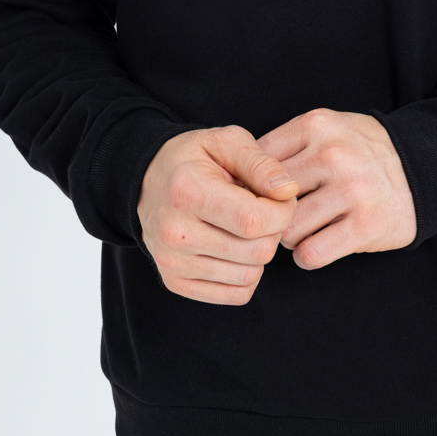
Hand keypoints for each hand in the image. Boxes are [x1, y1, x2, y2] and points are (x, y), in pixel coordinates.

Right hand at [137, 126, 299, 304]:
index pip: (254, 220)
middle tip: (263, 210)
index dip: (283, 211)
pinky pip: (236, 294)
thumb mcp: (226, 141)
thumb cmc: (194, 158)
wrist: (148, 180)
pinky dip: (247, 274)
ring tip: (246, 227)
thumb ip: (261, 164)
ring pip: (250, 276)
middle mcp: (175, 232)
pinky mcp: (175, 282)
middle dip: (274, 230)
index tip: (281, 197)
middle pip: (257, 252)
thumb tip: (289, 192)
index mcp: (188, 192)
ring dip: (260, 253)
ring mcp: (172, 262)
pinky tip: (237, 248)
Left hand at [254, 108, 416, 269]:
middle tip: (279, 220)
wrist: (423, 169)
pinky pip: (312, 253)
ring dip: (289, 239)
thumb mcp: (326, 130)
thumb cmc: (360, 152)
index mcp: (317, 126)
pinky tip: (316, 246)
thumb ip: (284, 147)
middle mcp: (334, 154)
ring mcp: (352, 189)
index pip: (256, 162)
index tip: (258, 197)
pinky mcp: (367, 224)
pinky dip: (308, 256)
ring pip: (287, 230)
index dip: (250, 186)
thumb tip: (231, 180)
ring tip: (302, 231)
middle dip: (268, 215)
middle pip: (268, 199)